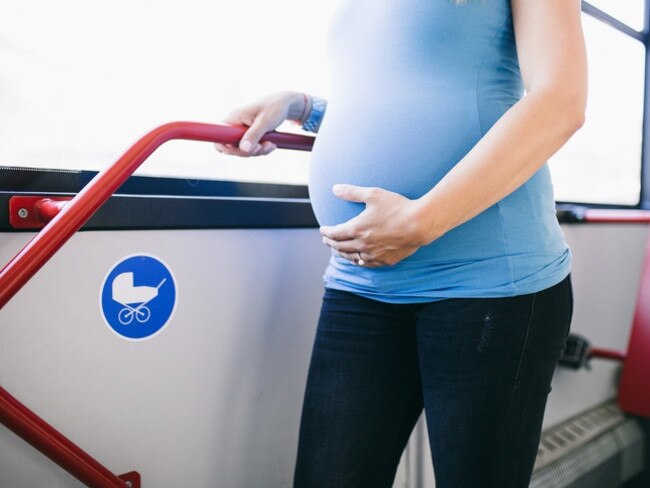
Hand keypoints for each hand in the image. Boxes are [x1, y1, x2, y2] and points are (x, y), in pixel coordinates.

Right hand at [214, 91, 306, 156]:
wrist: (285, 104)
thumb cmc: (275, 108)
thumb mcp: (265, 122)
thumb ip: (254, 135)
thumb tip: (243, 149)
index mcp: (234, 118)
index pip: (219, 137)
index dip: (226, 148)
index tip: (242, 150)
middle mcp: (235, 125)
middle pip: (231, 148)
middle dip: (248, 152)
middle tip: (262, 147)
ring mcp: (241, 131)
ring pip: (243, 150)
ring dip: (258, 151)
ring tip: (271, 144)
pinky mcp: (249, 135)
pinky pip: (251, 148)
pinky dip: (261, 149)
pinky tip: (271, 144)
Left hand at [320, 184, 437, 266]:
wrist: (420, 223)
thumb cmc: (398, 207)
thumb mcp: (373, 194)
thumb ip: (352, 192)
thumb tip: (335, 188)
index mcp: (357, 229)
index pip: (335, 234)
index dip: (326, 232)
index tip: (323, 229)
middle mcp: (363, 245)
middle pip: (340, 247)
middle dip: (331, 243)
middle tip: (326, 239)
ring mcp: (374, 254)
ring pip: (352, 258)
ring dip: (342, 254)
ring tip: (337, 250)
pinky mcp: (386, 260)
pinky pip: (366, 263)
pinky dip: (358, 261)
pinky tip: (357, 260)